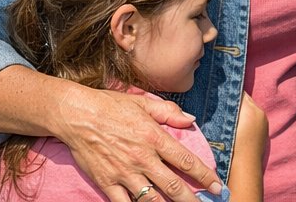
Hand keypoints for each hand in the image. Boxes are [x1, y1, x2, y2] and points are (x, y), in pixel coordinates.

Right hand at [57, 85, 222, 201]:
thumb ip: (168, 112)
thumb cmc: (109, 106)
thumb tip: (190, 119)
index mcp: (154, 137)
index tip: (219, 187)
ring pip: (153, 200)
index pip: (186, 161)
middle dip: (193, 200)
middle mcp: (142, 158)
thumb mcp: (142, 102)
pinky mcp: (107, 183)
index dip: (206, 176)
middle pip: (174, 186)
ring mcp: (125, 173)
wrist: (76, 115)